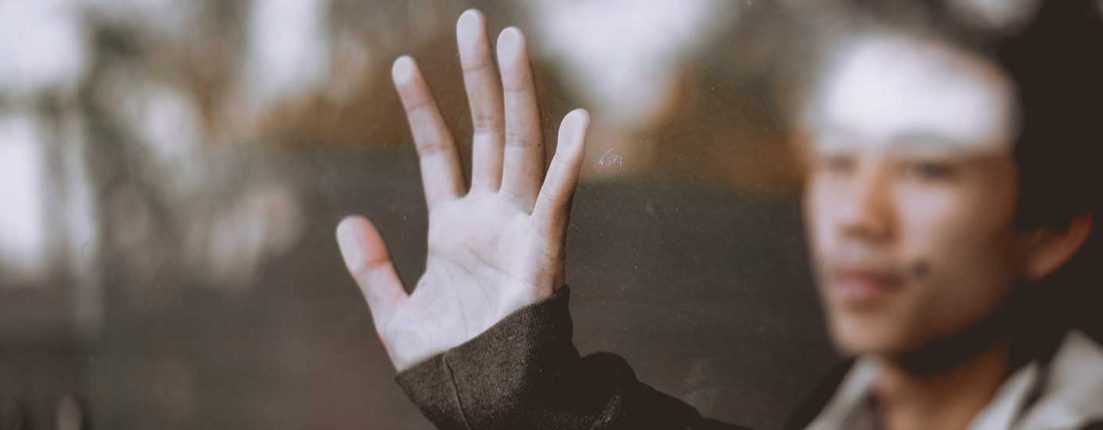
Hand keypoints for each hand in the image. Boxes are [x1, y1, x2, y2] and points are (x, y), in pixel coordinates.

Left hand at [335, 10, 588, 371]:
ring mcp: (519, 231)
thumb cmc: (450, 370)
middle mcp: (491, 218)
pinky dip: (567, 162)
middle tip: (475, 22)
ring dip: (517, 96)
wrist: (487, 408)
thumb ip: (371, 270)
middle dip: (478, 77)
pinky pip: (557, 201)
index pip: (439, 152)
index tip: (403, 65)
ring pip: (520, 148)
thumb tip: (347, 221)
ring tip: (512, 42)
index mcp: (455, 229)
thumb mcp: (395, 317)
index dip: (423, 109)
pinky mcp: (543, 254)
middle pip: (486, 132)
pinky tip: (578, 119)